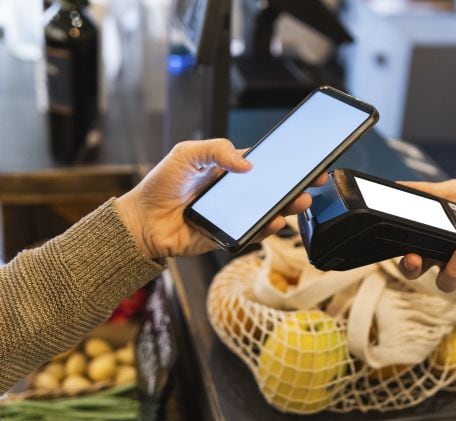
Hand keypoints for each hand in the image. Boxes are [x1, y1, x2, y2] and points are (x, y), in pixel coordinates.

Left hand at [115, 138, 327, 257]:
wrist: (142, 221)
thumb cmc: (162, 185)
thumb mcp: (187, 154)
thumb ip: (216, 149)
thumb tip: (248, 163)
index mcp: (229, 171)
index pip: (265, 165)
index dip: (286, 163)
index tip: (307, 160)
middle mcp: (236, 194)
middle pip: (274, 190)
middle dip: (296, 186)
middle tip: (313, 182)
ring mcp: (235, 216)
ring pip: (269, 212)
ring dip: (288, 208)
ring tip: (299, 202)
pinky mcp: (229, 236)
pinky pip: (254, 234)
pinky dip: (267, 229)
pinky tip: (275, 222)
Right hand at [397, 179, 455, 296]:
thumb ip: (432, 190)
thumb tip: (401, 184)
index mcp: (431, 239)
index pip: (408, 251)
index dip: (403, 256)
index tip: (404, 250)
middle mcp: (442, 258)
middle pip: (417, 273)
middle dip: (412, 269)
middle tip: (416, 259)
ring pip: (447, 284)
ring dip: (452, 270)